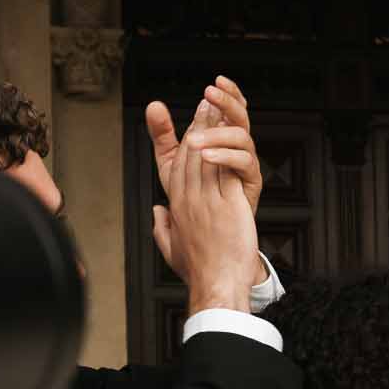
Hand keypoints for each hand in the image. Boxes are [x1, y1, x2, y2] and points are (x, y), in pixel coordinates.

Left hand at [147, 77, 260, 215]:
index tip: (214, 83)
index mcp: (221, 139)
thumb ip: (164, 135)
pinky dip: (225, 156)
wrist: (205, 230)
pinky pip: (244, 162)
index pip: (227, 108)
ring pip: (242, 136)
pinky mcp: (250, 181)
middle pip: (240, 115)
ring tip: (195, 139)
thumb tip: (154, 105)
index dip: (225, 93)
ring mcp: (245, 163)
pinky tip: (207, 156)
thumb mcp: (173, 161)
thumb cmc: (195, 197)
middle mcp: (236, 147)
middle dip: (227, 101)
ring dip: (218, 132)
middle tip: (210, 93)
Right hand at [154, 97, 260, 314]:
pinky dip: (226, 147)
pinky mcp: (226, 204)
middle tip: (204, 103)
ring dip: (210, 129)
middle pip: (189, 154)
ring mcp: (205, 200)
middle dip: (197, 125)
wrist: (216, 285)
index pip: (176, 166)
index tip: (189, 124)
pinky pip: (223, 169)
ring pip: (204, 156)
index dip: (182, 140)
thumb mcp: (173, 249)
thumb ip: (162, 227)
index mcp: (175, 207)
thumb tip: (157, 212)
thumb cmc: (199, 272)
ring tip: (215, 108)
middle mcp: (187, 199)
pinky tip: (231, 131)